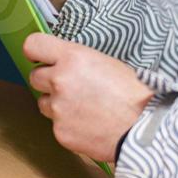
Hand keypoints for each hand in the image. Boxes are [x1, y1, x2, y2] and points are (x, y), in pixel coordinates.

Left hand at [23, 33, 153, 162]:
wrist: (145, 128)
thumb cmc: (135, 94)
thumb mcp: (108, 63)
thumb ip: (79, 61)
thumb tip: (64, 63)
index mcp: (73, 57)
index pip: (33, 45)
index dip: (37, 52)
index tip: (42, 58)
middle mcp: (60, 81)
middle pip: (35, 76)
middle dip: (49, 81)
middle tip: (71, 87)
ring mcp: (58, 108)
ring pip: (43, 103)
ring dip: (57, 104)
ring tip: (84, 108)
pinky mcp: (60, 132)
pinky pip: (56, 125)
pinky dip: (68, 125)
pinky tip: (89, 124)